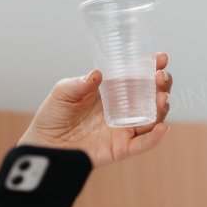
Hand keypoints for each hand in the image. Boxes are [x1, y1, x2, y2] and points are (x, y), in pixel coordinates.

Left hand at [17, 52, 171, 169]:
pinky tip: (163, 127)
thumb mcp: (64, 91)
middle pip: (152, 97)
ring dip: (162, 108)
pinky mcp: (120, 149)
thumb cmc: (54, 114)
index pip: (138, 76)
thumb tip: (97, 74)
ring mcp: (123, 129)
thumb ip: (81, 83)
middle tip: (160, 76)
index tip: (161, 58)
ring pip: (152, 119)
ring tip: (162, 97)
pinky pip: (142, 144)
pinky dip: (155, 137)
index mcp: (113, 92)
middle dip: (162, 85)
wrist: (44, 142)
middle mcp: (123, 109)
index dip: (151, 67)